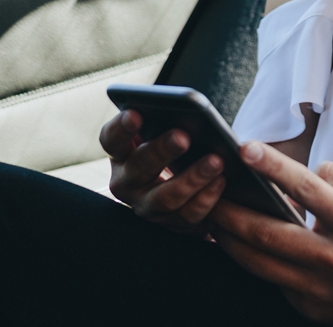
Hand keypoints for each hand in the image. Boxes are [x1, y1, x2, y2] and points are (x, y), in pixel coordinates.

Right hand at [98, 109, 225, 233]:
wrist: (182, 185)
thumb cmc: (171, 147)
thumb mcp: (161, 132)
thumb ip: (163, 121)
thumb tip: (184, 110)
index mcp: (120, 152)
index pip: (111, 139)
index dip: (121, 128)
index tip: (135, 114)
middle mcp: (126, 182)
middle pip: (139, 168)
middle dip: (161, 151)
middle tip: (183, 136)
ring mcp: (145, 205)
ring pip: (164, 197)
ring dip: (191, 178)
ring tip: (216, 160)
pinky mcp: (170, 223)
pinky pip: (187, 215)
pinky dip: (206, 198)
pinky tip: (221, 180)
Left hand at [208, 141, 332, 325]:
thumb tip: (300, 174)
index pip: (308, 189)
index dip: (273, 166)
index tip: (246, 147)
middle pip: (268, 233)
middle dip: (231, 211)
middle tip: (209, 190)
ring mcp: (319, 289)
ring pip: (259, 262)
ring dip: (229, 238)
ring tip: (212, 217)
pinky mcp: (309, 307)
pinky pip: (271, 278)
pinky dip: (252, 259)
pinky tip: (238, 241)